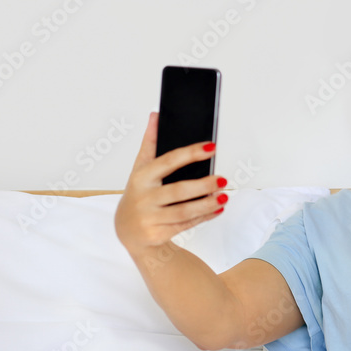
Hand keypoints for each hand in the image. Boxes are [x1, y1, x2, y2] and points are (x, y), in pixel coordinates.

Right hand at [114, 111, 226, 254]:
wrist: (127, 231)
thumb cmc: (139, 194)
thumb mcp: (140, 168)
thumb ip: (150, 143)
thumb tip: (156, 115)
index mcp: (141, 177)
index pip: (167, 161)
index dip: (190, 153)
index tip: (211, 148)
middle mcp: (143, 198)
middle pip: (178, 190)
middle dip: (203, 185)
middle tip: (222, 179)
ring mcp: (149, 218)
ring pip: (184, 212)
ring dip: (207, 204)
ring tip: (224, 196)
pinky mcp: (157, 234)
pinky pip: (185, 225)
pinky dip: (204, 217)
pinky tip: (217, 209)